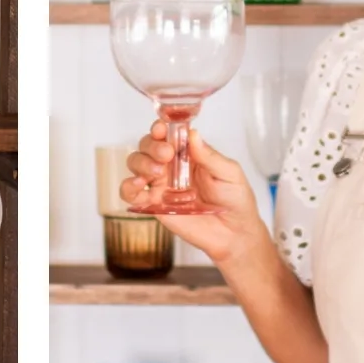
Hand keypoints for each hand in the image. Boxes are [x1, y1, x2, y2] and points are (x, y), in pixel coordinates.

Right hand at [120, 121, 270, 265]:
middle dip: (152, 145)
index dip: (160, 128)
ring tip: (157, 172)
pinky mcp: (153, 204)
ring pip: (136, 163)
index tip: (162, 129)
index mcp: (188, 153)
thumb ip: (210, 155)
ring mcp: (160, 184)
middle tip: (166, 154)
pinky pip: (131, 193)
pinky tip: (139, 185)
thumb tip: (193, 134)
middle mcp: (171, 166)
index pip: (167, 134)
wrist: (233, 234)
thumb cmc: (235, 200)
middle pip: (147, 145)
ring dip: (141, 162)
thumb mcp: (229, 173)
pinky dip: (128, 186)